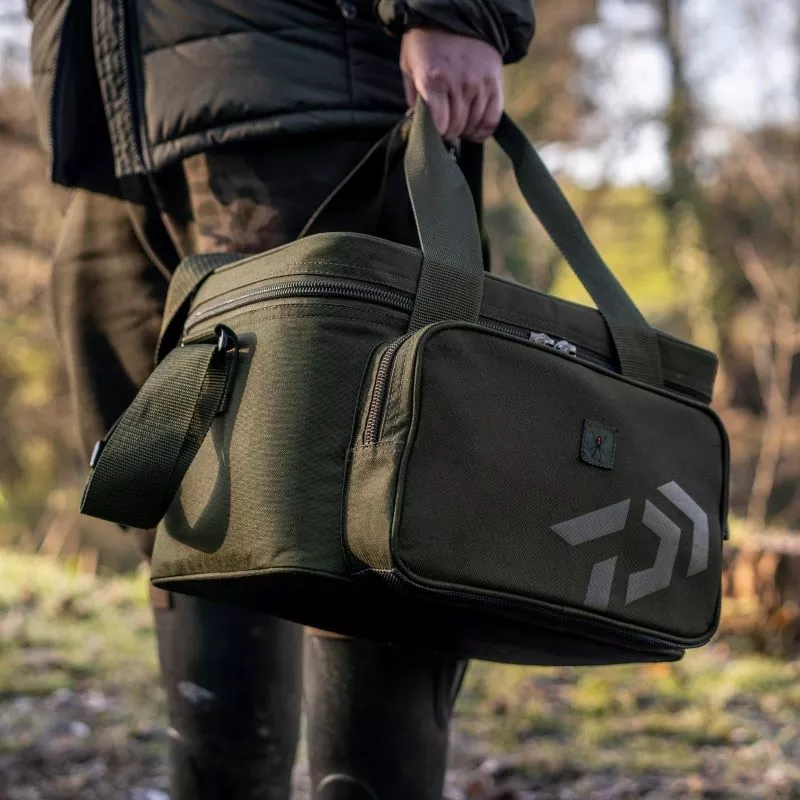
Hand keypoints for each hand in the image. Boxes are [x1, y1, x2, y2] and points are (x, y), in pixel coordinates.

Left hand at [400, 28, 503, 142]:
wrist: (457, 14)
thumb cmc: (427, 43)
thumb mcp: (409, 66)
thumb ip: (413, 98)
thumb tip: (416, 124)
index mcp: (433, 80)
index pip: (439, 125)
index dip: (435, 134)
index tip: (433, 131)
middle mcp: (459, 83)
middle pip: (456, 127)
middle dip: (448, 133)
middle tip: (445, 128)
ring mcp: (479, 84)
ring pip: (473, 125)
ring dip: (464, 130)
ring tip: (458, 124)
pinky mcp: (495, 83)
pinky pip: (492, 119)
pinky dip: (482, 130)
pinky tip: (474, 129)